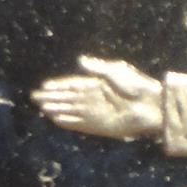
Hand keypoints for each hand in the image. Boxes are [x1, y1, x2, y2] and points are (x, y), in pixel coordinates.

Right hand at [32, 56, 163, 138]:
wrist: (151, 105)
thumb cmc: (137, 86)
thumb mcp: (115, 71)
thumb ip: (96, 68)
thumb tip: (80, 60)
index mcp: (100, 84)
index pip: (74, 85)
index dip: (59, 86)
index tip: (44, 86)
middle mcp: (96, 99)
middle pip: (69, 98)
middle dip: (53, 98)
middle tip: (35, 98)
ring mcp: (97, 113)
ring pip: (71, 111)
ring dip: (56, 109)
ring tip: (41, 108)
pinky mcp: (100, 126)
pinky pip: (79, 124)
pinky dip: (67, 121)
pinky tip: (55, 119)